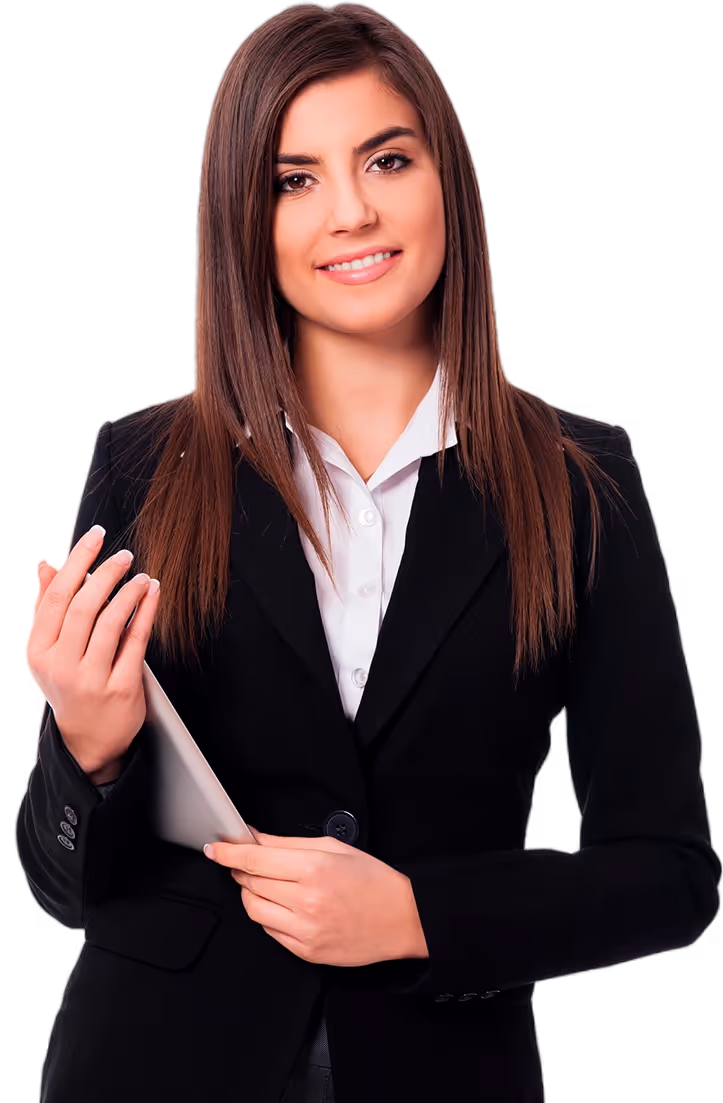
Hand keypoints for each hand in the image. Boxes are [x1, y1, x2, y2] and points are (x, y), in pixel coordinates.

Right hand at [29, 525, 160, 776]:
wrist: (88, 742)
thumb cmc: (72, 688)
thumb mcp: (51, 652)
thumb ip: (51, 610)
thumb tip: (47, 568)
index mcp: (40, 650)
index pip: (57, 596)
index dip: (77, 560)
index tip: (96, 537)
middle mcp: (61, 665)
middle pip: (83, 606)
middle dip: (106, 573)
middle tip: (124, 555)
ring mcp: (91, 679)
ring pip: (111, 623)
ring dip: (129, 592)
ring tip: (141, 576)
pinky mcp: (120, 688)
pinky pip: (136, 641)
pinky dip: (146, 612)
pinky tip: (153, 595)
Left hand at [204, 829, 428, 967]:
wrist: (403, 919)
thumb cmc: (373, 880)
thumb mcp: (333, 848)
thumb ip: (287, 844)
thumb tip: (254, 838)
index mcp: (313, 869)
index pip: (254, 860)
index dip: (229, 853)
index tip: (215, 848)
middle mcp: (306, 902)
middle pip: (250, 883)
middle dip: (242, 870)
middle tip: (247, 861)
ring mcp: (304, 931)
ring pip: (254, 909)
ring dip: (252, 893)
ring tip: (268, 883)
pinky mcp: (306, 952)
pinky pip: (270, 931)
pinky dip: (268, 915)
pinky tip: (284, 904)